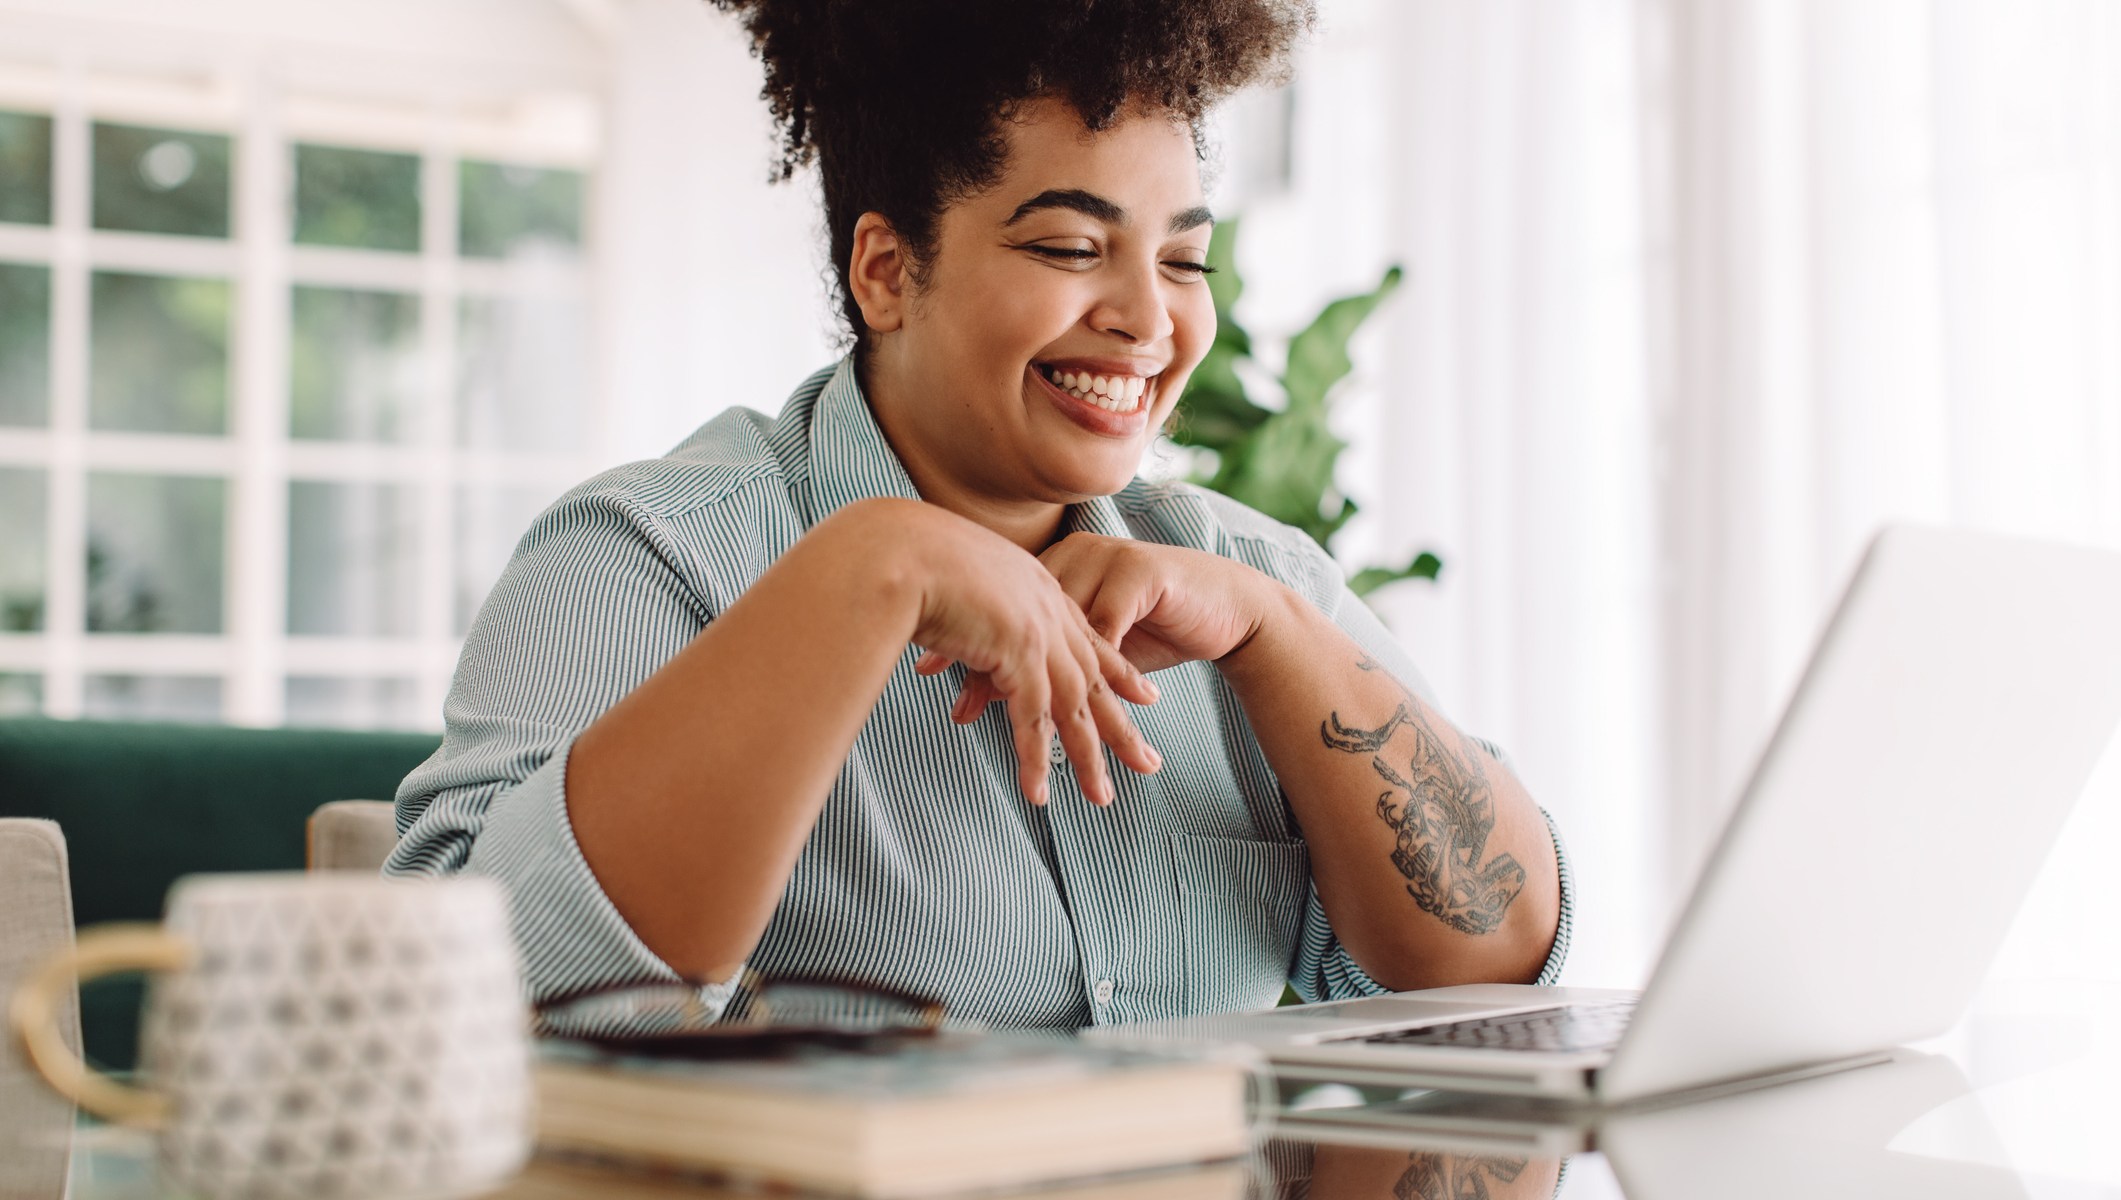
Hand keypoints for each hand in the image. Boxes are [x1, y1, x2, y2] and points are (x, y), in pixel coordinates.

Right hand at [892, 506, 1162, 807]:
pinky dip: (1035, 759)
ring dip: (1088, 757)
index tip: (1144, 695)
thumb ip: (970, 605)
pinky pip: (1032, 719)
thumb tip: (957, 625)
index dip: (1117, 670)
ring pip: (1074, 706)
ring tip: (1102, 798)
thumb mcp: (955, 578)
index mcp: (1037, 587)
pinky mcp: (1018, 654)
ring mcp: (1036, 633)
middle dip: (1121, 725)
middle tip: (1147, 763)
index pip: (1087, 637)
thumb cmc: (909, 558)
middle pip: (1094, 678)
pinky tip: (1039, 793)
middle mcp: (1047, 610)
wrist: (900, 550)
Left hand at [917, 532, 1273, 731]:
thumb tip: (983, 689)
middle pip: (1022, 616)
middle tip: (957, 707)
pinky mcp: (1140, 575)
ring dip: (1037, 677)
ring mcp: (1107, 561)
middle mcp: (1076, 556)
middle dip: (989, 666)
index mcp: (1056, 565)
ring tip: (1013, 718)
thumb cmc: (1155, 623)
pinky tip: (1072, 699)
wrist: (1225, 603)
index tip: (929, 674)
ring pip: (1060, 627)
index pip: (1000, 606)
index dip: (966, 642)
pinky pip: (1105, 628)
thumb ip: (1043, 655)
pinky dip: (1088, 669)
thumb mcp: (1091, 641)